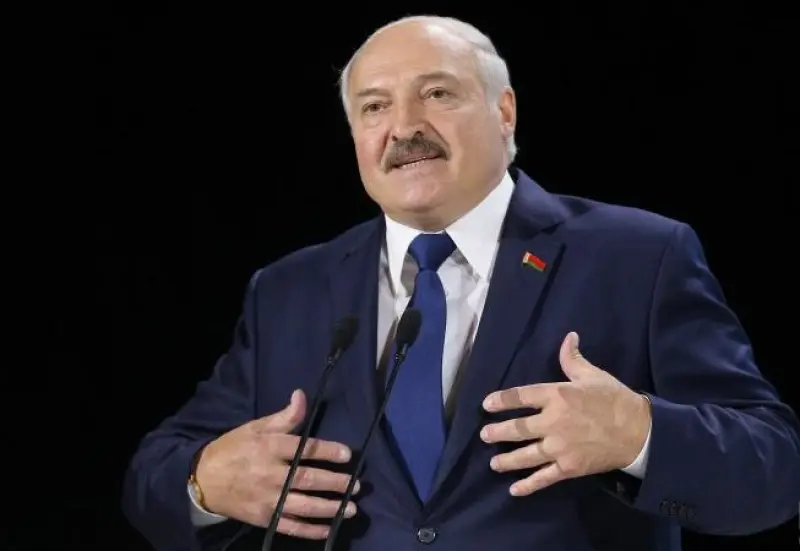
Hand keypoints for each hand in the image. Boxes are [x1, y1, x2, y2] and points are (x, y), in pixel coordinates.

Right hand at [195, 389, 358, 539]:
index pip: (305, 449)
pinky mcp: (263, 518)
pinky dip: (309, 531)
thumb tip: (302, 395)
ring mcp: (267, 499)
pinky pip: (290, 526)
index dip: (328, 451)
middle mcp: (271, 474)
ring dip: (329, 508)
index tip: (347, 454)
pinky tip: (328, 529)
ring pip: (303, 505)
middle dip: (335, 483)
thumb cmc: (234, 448)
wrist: (204, 480)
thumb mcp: (257, 427)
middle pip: (308, 479)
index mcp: (270, 448)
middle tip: (357, 485)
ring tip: (351, 508)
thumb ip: (284, 416)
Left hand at [480, 332, 650, 495]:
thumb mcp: (593, 375)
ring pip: (526, 455)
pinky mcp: (569, 467)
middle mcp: (553, 421)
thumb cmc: (614, 399)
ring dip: (507, 460)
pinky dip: (529, 485)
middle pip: (518, 428)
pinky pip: (544, 477)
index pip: (521, 396)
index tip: (487, 404)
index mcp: (557, 395)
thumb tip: (568, 336)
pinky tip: (514, 490)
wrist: (640, 432)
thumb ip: (573, 358)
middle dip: (498, 432)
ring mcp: (560, 447)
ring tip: (493, 463)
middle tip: (484, 435)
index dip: (502, 400)